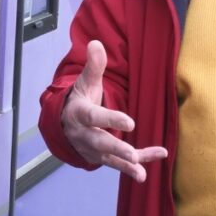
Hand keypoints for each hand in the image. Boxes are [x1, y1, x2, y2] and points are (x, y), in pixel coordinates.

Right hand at [61, 39, 166, 181]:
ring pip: (109, 157)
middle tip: (131, 154)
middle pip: (100, 142)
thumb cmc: (79, 100)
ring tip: (141, 172)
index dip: (111, 119)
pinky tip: (152, 165)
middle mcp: (84, 134)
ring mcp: (92, 148)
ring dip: (126, 164)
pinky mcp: (102, 157)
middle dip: (116, 148)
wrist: (63, 125)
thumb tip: (96, 43)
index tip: (129, 122)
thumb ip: (93, 66)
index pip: (94, 117)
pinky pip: (119, 163)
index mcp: (80, 113)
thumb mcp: (85, 82)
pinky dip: (134, 166)